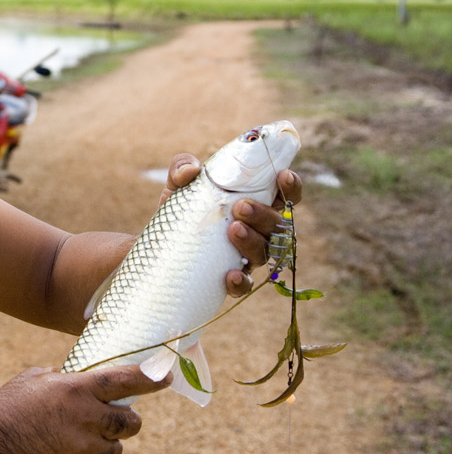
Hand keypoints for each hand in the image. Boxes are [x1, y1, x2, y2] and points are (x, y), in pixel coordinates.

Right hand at [0, 365, 170, 453]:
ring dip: (104, 444)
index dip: (150, 378)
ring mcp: (84, 449)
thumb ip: (63, 378)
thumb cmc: (9, 406)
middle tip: (115, 419)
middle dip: (127, 421)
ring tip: (77, 439)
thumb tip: (74, 377)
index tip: (165, 377)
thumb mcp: (35, 378)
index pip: (125, 381)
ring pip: (114, 450)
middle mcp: (87, 418)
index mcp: (79, 389)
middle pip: (131, 422)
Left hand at [163, 153, 302, 297]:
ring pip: (264, 253)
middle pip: (277, 226)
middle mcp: (257, 231)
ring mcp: (245, 256)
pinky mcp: (229, 279)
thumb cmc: (181, 209)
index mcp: (254, 204)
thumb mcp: (178, 185)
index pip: (284, 196)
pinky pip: (245, 286)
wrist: (161, 245)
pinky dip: (241, 282)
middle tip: (240, 207)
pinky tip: (231, 275)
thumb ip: (182, 167)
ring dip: (252, 241)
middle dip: (263, 215)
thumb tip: (191, 170)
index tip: (283, 176)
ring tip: (233, 229)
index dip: (291, 187)